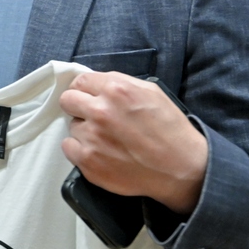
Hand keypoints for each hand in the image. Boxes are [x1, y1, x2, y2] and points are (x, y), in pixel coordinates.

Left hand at [58, 71, 208, 214]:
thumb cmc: (169, 128)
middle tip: (93, 116)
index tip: (89, 97)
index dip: (85, 90)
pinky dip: (80, 149)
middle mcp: (100, 112)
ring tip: (106, 138)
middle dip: (78, 106)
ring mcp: (91, 138)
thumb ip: (119, 83)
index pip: (79, 81)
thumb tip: (96, 84)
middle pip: (67, 101)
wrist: (181, 167)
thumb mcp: (151, 92)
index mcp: (115, 90)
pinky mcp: (88, 161)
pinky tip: (99, 152)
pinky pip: (69, 148)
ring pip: (72, 126)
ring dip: (84, 130)